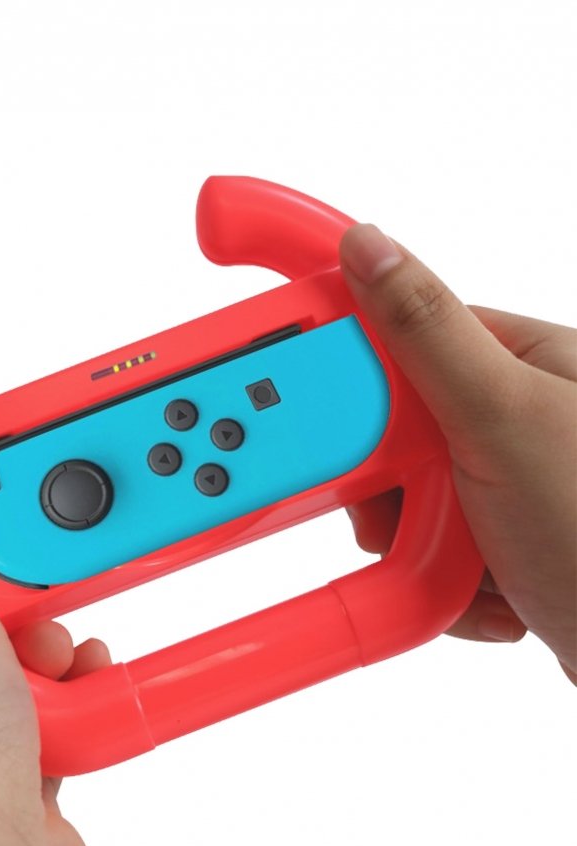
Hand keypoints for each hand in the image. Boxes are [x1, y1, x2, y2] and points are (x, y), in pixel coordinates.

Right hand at [340, 224, 576, 681]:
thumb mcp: (506, 419)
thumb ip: (427, 331)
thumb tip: (369, 248)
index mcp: (528, 363)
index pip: (404, 339)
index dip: (355, 380)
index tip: (325, 415)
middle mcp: (518, 417)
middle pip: (397, 430)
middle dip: (391, 486)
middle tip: (413, 510)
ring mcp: (511, 482)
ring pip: (410, 496)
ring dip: (419, 542)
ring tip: (468, 562)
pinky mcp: (504, 539)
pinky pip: (435, 545)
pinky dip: (446, 580)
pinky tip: (490, 590)